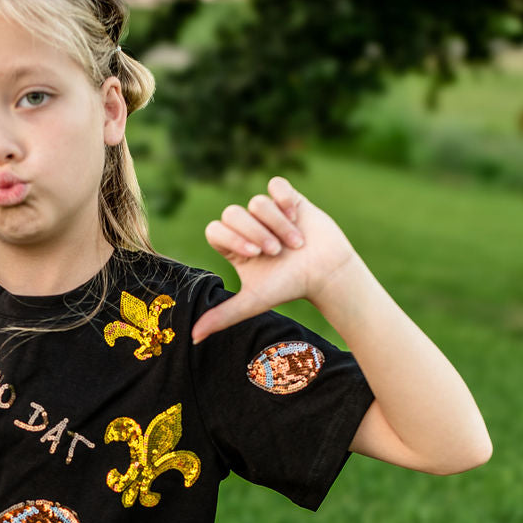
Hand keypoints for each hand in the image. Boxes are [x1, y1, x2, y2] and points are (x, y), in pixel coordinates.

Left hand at [191, 177, 355, 343]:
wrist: (328, 274)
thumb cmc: (290, 287)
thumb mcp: (254, 301)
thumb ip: (222, 316)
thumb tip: (194, 338)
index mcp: (234, 247)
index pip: (215, 230)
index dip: (231, 237)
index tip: (254, 254)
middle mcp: (248, 227)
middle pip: (233, 213)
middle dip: (255, 232)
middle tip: (275, 252)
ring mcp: (267, 212)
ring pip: (257, 202)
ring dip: (277, 224)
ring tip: (295, 243)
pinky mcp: (288, 199)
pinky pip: (275, 184)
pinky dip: (284, 198)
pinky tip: (296, 215)